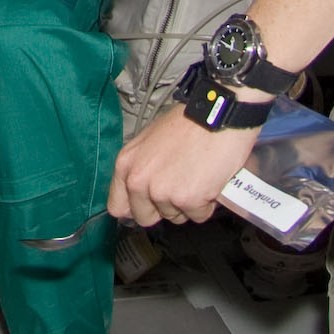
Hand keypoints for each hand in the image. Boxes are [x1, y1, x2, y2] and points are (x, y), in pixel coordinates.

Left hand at [108, 105, 262, 227]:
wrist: (216, 116)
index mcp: (126, 164)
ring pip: (175, 217)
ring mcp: (162, 192)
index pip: (117, 206)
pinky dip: (207, 204)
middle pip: (145, 217)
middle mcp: (139, 181)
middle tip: (179, 189)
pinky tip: (209, 181)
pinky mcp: (187, 199)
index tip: (147, 206)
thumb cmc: (188, 123)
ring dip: (188, 204)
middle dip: (163, 209)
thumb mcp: (150, 141)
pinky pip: (198, 215)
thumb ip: (141, 166)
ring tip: (197, 177)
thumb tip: (140, 190)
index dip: (135, 208)